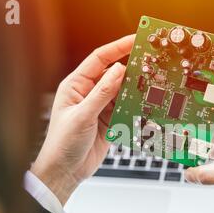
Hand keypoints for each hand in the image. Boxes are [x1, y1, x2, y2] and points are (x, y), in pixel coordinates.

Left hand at [32, 35, 134, 204]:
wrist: (65, 172)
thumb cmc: (62, 144)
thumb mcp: (82, 116)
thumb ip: (101, 93)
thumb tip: (118, 70)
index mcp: (75, 86)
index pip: (99, 59)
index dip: (118, 48)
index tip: (135, 40)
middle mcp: (88, 93)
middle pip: (114, 74)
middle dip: (131, 68)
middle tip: (151, 62)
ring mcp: (100, 107)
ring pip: (122, 92)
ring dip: (135, 89)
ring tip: (151, 83)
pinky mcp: (109, 121)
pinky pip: (125, 108)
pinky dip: (135, 106)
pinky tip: (144, 104)